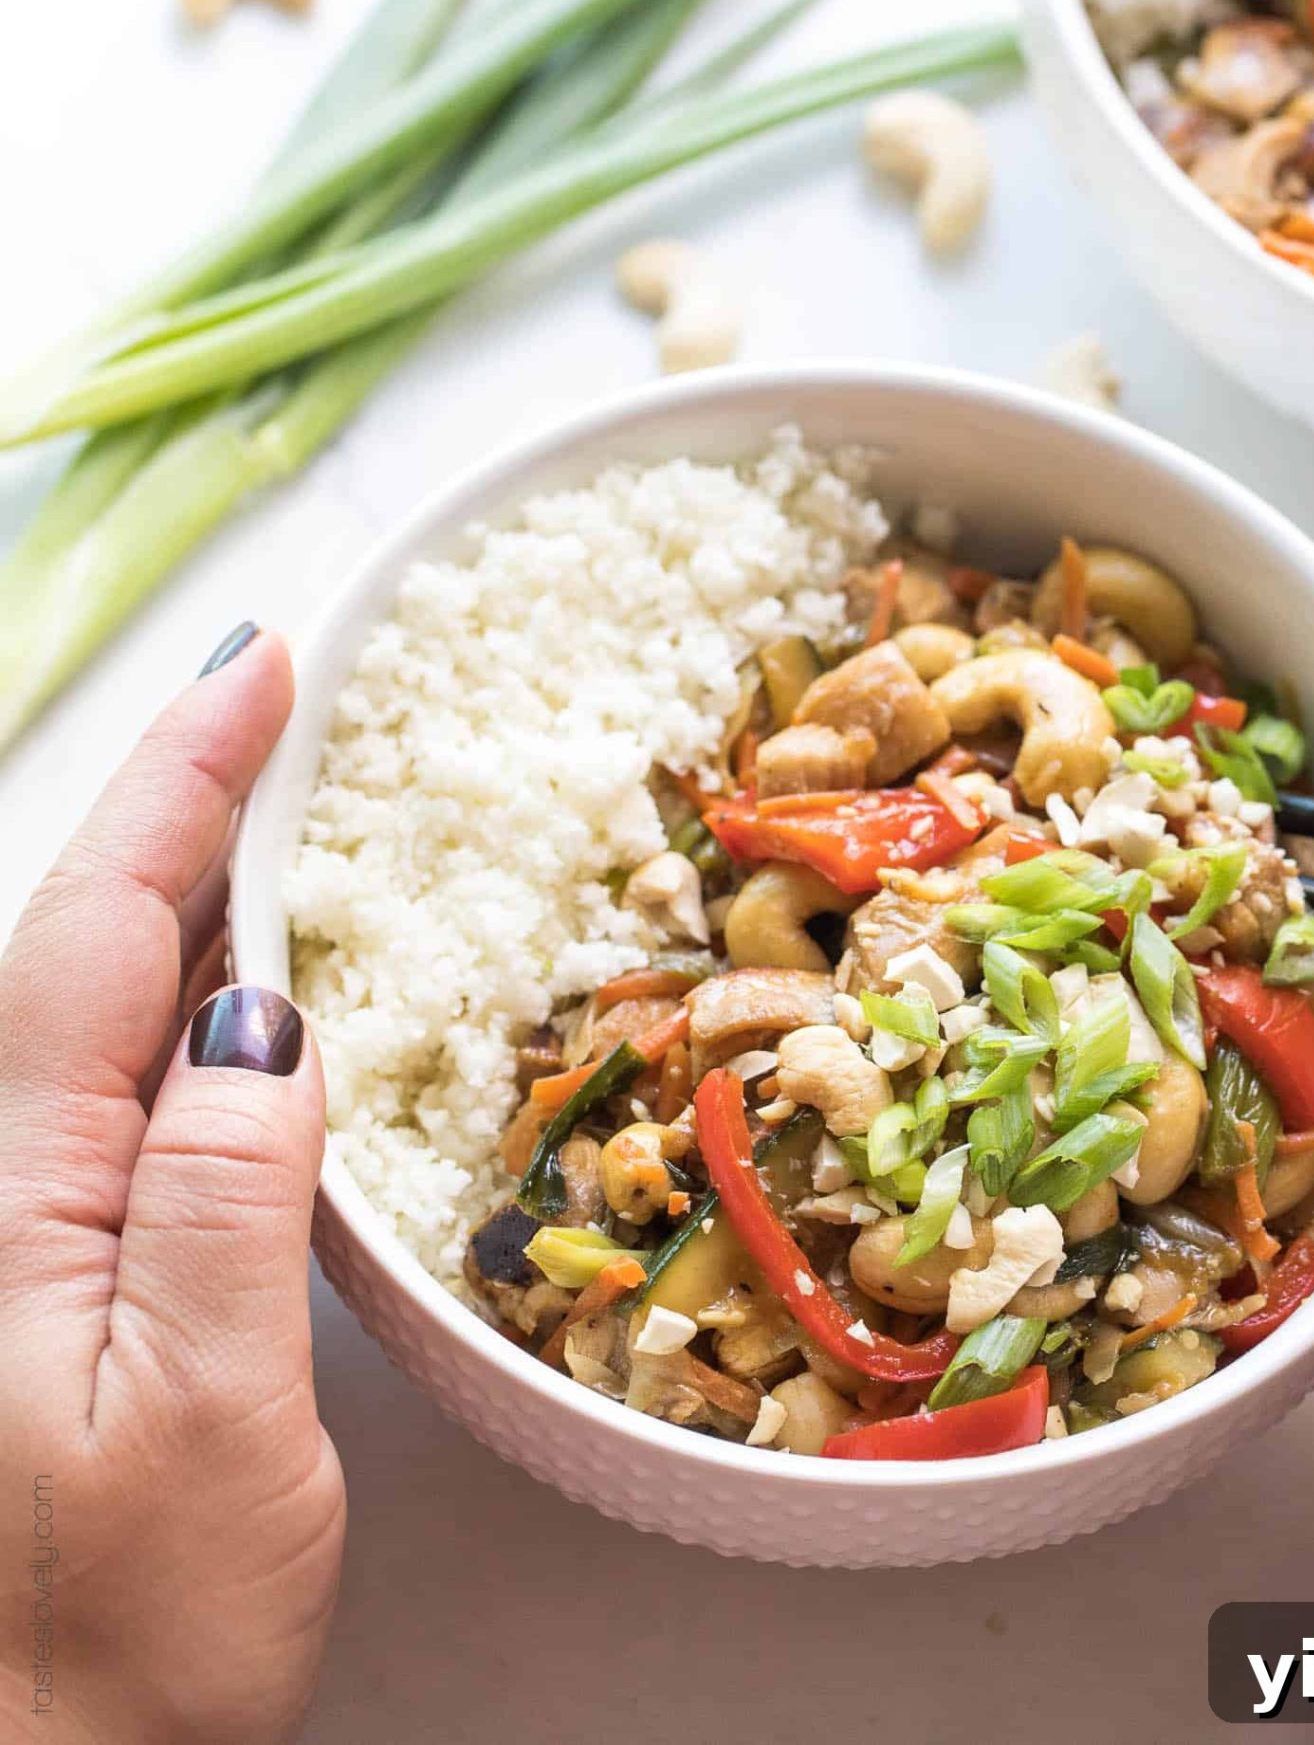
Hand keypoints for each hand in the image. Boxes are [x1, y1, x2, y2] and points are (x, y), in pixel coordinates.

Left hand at [0, 629, 343, 1744]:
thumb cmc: (110, 1649)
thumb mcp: (204, 1430)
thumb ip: (221, 1201)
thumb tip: (265, 1010)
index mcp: (20, 1192)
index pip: (106, 927)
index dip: (186, 779)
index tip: (263, 661)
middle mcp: (4, 1182)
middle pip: (92, 934)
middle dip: (186, 793)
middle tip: (292, 689)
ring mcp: (25, 1225)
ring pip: (104, 997)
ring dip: (192, 878)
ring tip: (285, 787)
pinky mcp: (59, 1270)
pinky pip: (123, 1076)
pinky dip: (194, 986)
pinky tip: (255, 976)